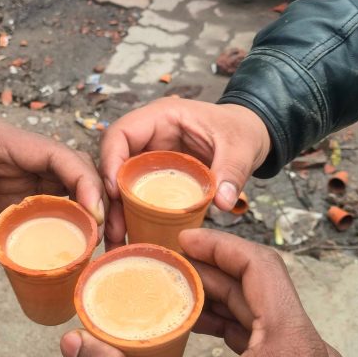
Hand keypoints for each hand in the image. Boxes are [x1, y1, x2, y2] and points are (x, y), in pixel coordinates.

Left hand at [0, 118, 104, 274]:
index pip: (53, 155)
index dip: (82, 181)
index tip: (96, 214)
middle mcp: (8, 157)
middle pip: (63, 177)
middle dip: (87, 204)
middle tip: (103, 239)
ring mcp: (4, 181)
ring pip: (52, 198)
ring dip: (71, 221)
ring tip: (90, 252)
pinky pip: (31, 217)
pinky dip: (47, 234)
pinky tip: (61, 256)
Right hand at [60, 229, 345, 356]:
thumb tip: (73, 343)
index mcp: (292, 347)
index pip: (260, 266)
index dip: (217, 244)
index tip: (178, 239)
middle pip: (265, 292)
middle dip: (213, 276)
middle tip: (166, 267)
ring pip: (272, 322)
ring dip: (227, 308)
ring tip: (177, 302)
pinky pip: (278, 351)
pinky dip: (242, 338)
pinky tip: (203, 345)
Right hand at [100, 99, 270, 245]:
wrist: (249, 136)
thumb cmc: (241, 131)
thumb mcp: (240, 148)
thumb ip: (232, 171)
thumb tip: (223, 202)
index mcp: (162, 117)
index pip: (120, 133)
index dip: (110, 160)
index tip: (114, 193)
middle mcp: (148, 136)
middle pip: (113, 161)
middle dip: (108, 195)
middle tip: (113, 228)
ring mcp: (150, 156)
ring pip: (120, 181)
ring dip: (116, 210)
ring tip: (118, 239)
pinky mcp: (155, 175)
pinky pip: (136, 193)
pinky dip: (131, 214)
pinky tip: (132, 237)